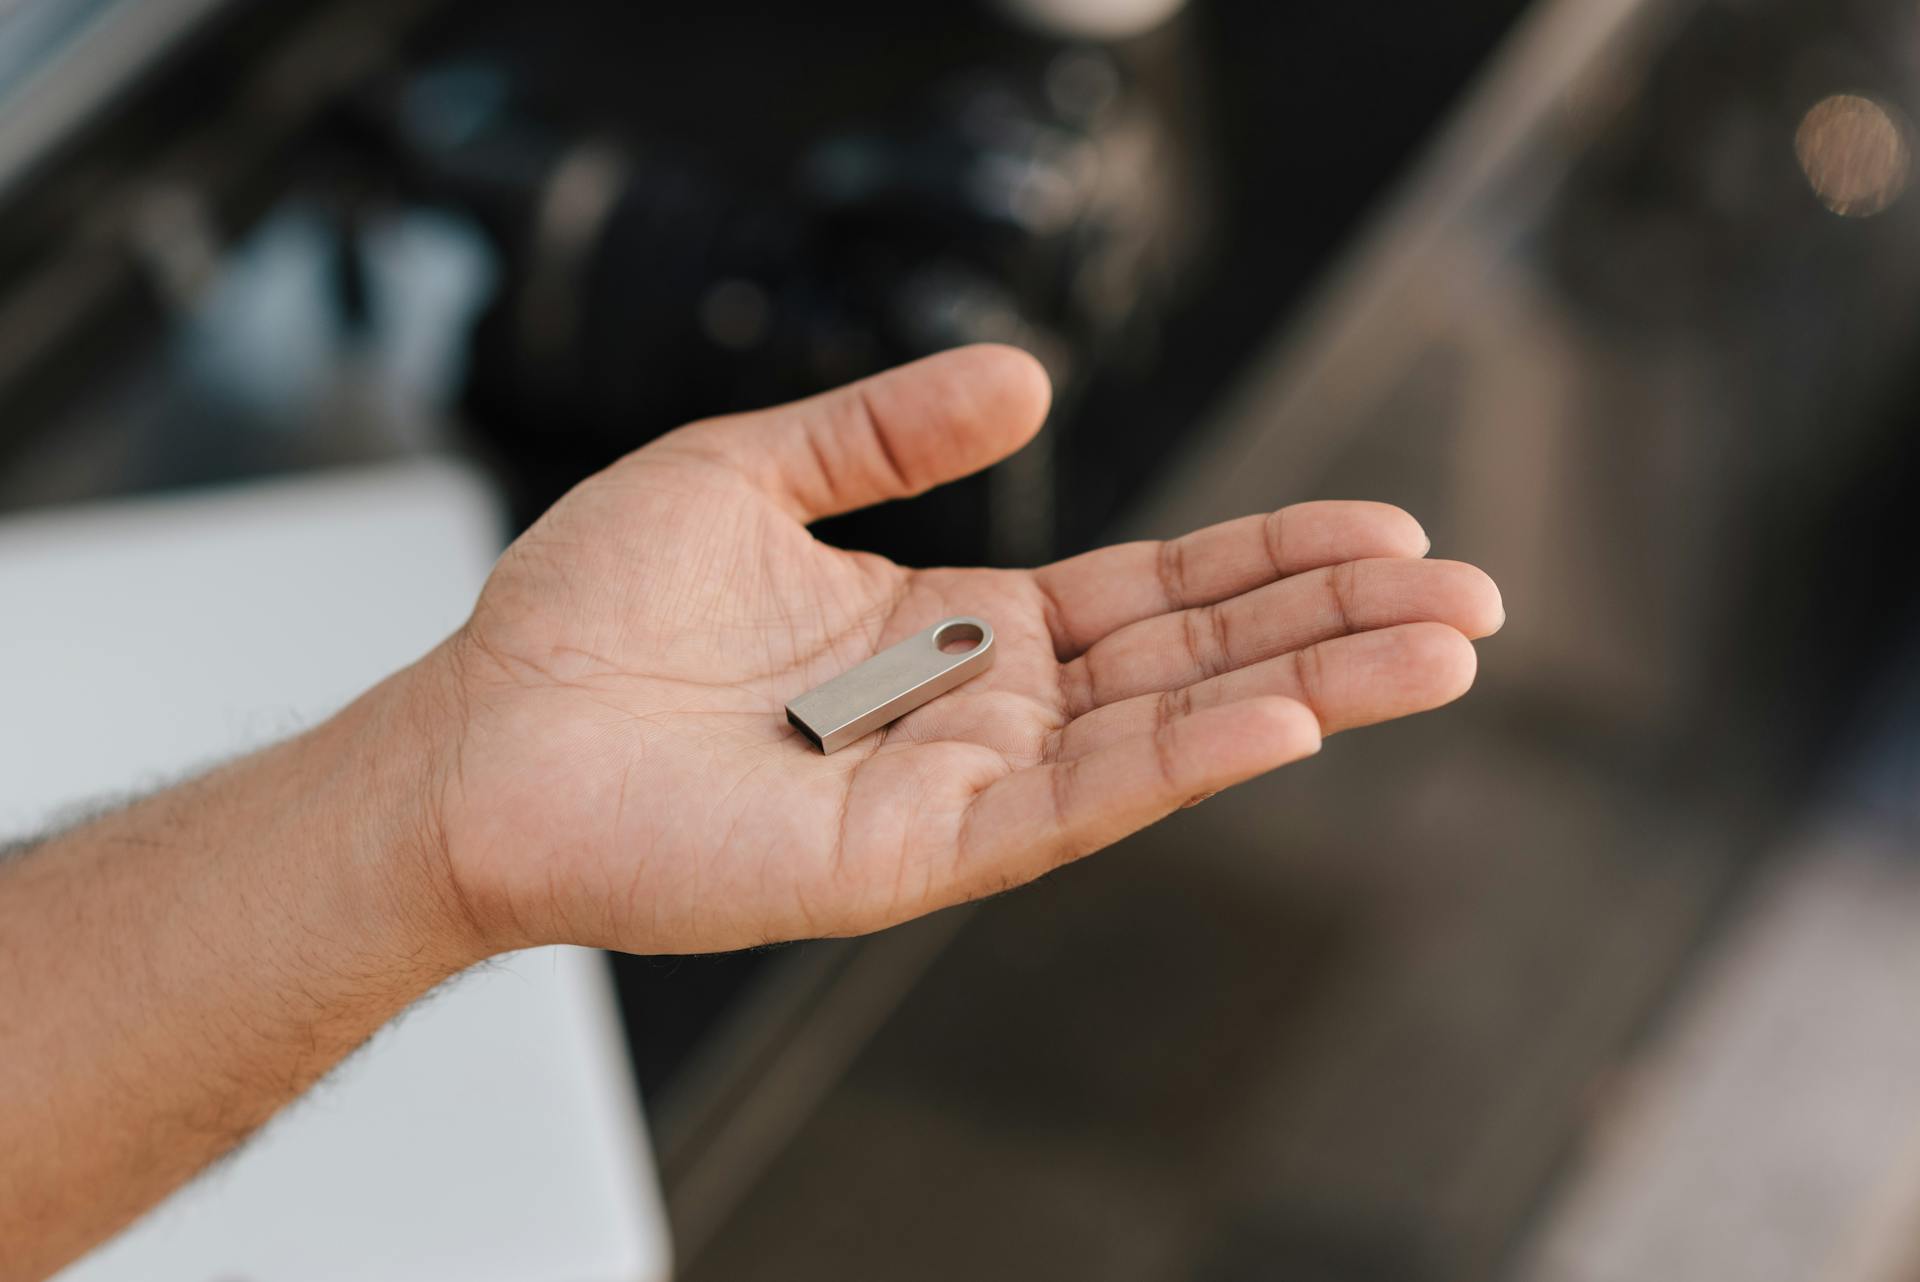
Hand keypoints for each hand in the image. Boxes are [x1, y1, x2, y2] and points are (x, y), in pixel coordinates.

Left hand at [425, 345, 1501, 955]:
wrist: (483, 731)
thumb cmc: (592, 613)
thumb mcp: (751, 469)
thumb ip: (888, 424)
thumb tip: (1028, 378)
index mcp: (958, 624)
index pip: (1155, 594)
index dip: (1269, 560)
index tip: (1384, 527)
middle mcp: (980, 710)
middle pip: (1196, 664)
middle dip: (1336, 626)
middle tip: (1473, 598)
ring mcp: (959, 787)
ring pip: (1167, 735)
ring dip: (1310, 690)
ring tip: (1439, 649)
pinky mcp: (914, 854)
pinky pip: (1071, 802)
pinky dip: (1182, 761)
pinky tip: (1285, 718)